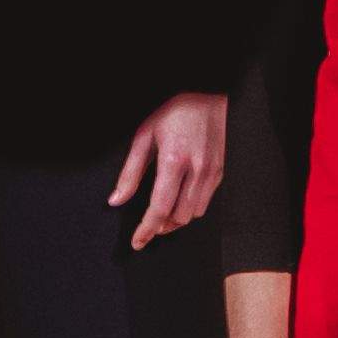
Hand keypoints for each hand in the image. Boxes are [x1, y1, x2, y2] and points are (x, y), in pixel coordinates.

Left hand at [111, 92, 224, 244]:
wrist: (209, 95)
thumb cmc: (175, 111)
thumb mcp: (145, 136)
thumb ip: (130, 172)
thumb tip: (116, 200)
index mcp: (174, 160)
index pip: (160, 208)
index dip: (147, 229)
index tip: (138, 242)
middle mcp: (196, 169)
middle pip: (178, 217)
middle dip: (161, 226)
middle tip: (148, 225)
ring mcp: (212, 172)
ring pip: (194, 214)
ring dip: (176, 220)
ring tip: (163, 215)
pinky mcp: (221, 171)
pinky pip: (206, 202)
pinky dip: (191, 208)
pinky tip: (181, 200)